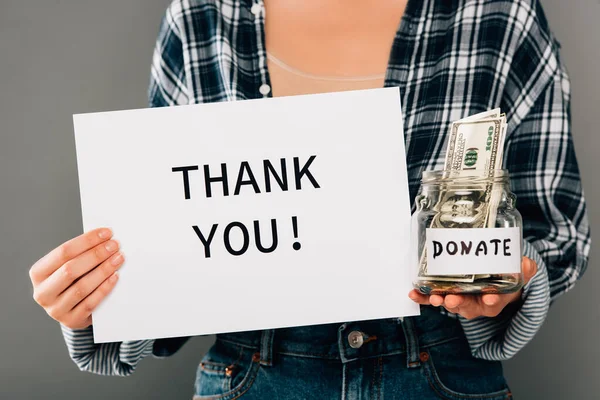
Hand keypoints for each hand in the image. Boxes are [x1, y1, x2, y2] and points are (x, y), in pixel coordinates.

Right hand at [29, 228, 124, 328]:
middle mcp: (43, 292)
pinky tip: (115, 276)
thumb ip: (80, 254)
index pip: (63, 252)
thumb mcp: (68, 267)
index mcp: (39, 273)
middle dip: (96, 255)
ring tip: (118, 258)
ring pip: (81, 287)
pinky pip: (90, 303)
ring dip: (103, 270)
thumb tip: (104, 237)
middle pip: (70, 269)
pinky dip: (104, 288)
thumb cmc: (72, 281)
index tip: (106, 233)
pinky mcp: (71, 320)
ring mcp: (55, 309)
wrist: (72, 310)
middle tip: (114, 245)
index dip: (87, 241)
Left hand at [408, 257, 536, 319]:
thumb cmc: (504, 279)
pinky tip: (413, 294)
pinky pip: (433, 298)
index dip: (492, 301)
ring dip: (439, 300)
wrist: (493, 283)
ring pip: (449, 302)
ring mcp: (459, 299)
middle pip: (467, 306)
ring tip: (433, 297)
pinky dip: (423, 297)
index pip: (494, 302)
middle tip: (452, 300)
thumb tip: (526, 264)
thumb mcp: (518, 274)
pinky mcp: (445, 295)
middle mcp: (475, 303)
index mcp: (494, 300)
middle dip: (459, 303)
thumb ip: (524, 269)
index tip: (489, 299)